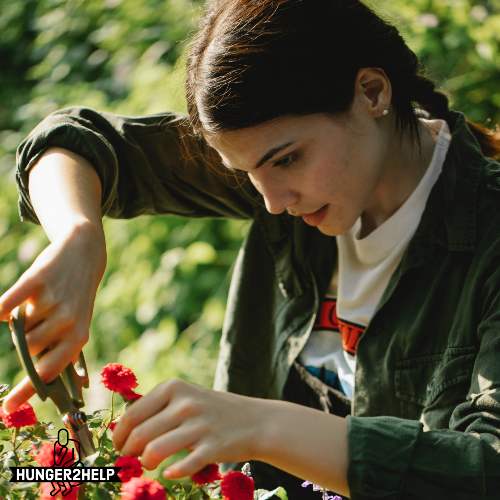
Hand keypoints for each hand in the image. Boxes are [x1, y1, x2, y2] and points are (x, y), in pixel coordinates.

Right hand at [0, 222, 105, 411]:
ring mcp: (53, 301)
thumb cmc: (76, 297)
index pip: (49, 371)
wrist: (84, 255)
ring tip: (38, 305)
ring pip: (17, 329)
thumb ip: (59, 349)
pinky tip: (7, 305)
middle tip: (39, 320)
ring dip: (20, 321)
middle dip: (26, 339)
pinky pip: (6, 305)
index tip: (6, 409)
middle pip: (27, 348)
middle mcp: (68, 321)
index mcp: (79, 337)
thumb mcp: (77, 324)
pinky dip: (3, 307)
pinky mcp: (37, 280)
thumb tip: (41, 380)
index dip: (27, 390)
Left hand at [112, 379, 266, 476]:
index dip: (119, 435)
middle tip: (130, 459)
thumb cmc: (212, 410)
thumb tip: (121, 427)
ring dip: (146, 463)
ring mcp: (200, 425)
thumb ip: (156, 407)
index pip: (132, 414)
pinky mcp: (213, 447)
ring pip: (155, 451)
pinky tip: (171, 472)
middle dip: (128, 452)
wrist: (255, 421)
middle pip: (140, 435)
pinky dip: (172, 472)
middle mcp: (185, 403)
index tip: (119, 446)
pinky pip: (181, 467)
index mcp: (174, 387)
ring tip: (150, 464)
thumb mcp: (185, 396)